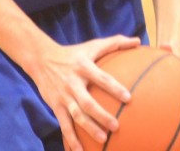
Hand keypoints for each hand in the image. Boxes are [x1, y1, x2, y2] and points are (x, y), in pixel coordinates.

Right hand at [31, 33, 139, 150]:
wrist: (42, 59)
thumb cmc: (74, 53)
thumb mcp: (92, 45)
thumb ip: (115, 43)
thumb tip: (138, 40)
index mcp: (84, 67)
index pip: (101, 78)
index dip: (114, 88)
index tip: (128, 98)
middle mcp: (73, 82)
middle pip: (88, 102)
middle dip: (101, 116)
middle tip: (116, 126)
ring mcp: (63, 96)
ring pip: (76, 116)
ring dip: (89, 129)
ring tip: (103, 139)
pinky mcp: (56, 106)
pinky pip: (64, 125)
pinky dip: (71, 139)